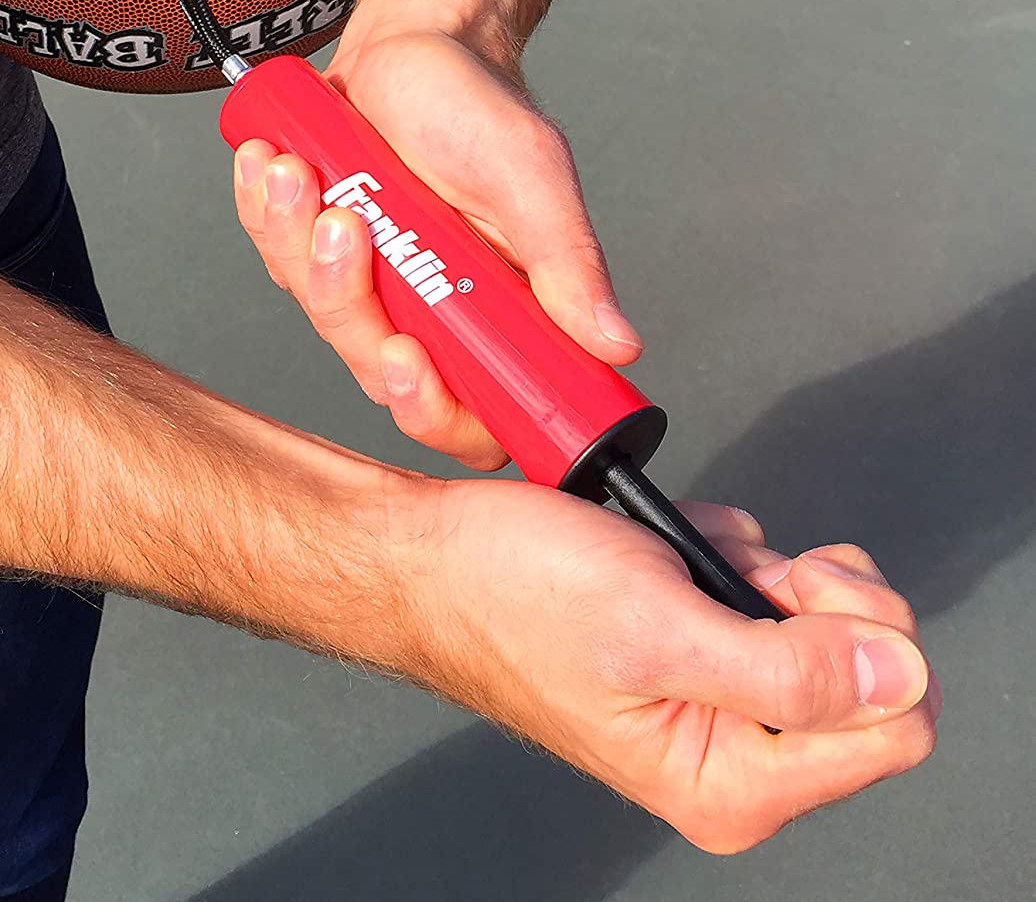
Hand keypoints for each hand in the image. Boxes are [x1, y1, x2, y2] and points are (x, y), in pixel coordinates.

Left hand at [233, 28, 639, 468]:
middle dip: (344, 297)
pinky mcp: (313, 248)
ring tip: (299, 171)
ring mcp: (367, 284)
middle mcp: (429, 314)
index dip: (431, 408)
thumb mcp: (531, 178)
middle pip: (374, 365)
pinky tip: (269, 163)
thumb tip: (616, 343)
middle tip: (342, 224)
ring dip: (295, 241)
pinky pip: (274, 254)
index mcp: (492, 318)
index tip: (406, 352)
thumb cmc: (478, 107)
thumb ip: (567, 262)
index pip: (469, 417)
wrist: (414, 42)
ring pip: (317, 308)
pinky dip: (264, 212)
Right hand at [397, 480, 939, 851]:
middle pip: (866, 670)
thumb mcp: (656, 626)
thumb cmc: (510, 594)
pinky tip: (664, 551)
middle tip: (722, 569)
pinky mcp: (696, 654)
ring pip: (815, 620)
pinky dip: (725, 550)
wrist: (435, 556)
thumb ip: (789, 670)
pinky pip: (763, 592)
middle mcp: (730, 757)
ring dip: (752, 563)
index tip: (787, 591)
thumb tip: (900, 678)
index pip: (894, 728)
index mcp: (727, 784)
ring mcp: (714, 703)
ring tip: (672, 557)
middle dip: (802, 592)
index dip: (859, 639)